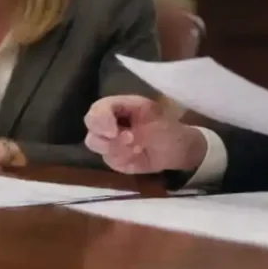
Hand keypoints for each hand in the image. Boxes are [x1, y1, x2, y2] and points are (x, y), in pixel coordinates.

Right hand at [84, 95, 206, 174]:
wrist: (176, 149)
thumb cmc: (164, 124)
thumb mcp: (149, 111)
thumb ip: (126, 113)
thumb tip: (111, 133)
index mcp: (116, 107)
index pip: (96, 110)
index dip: (100, 121)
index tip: (113, 132)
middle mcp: (107, 124)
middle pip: (91, 131)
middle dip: (109, 139)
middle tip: (131, 140)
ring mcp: (108, 143)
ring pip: (98, 148)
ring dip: (119, 149)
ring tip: (139, 147)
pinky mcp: (113, 159)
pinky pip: (110, 161)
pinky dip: (126, 158)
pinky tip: (139, 154)